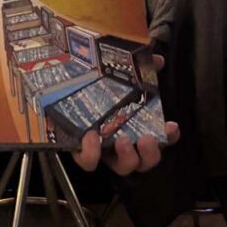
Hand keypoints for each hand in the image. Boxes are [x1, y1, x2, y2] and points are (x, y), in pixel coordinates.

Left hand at [71, 53, 178, 174]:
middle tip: (147, 139)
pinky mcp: (79, 151)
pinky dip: (92, 153)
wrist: (55, 86)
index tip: (172, 127)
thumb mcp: (115, 72)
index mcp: (132, 126)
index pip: (159, 139)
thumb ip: (138, 66)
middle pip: (143, 161)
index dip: (169, 138)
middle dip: (150, 154)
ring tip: (123, 140)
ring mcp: (101, 149)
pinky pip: (88, 161)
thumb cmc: (91, 83)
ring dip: (127, 158)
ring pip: (121, 167)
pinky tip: (91, 136)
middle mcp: (120, 142)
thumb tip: (158, 59)